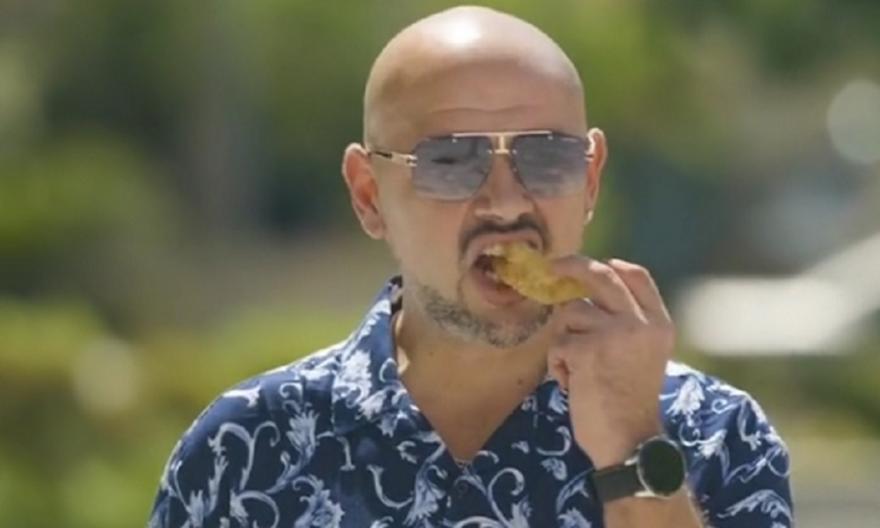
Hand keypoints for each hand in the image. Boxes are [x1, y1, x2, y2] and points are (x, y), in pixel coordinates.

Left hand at [546, 257, 674, 468]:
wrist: (629, 443)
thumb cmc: (628, 404)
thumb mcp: (643, 356)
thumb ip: (627, 324)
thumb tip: (586, 293)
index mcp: (659, 325)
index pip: (637, 277)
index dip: (612, 265)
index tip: (594, 264)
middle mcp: (641, 324)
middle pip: (601, 276)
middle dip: (572, 266)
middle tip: (553, 267)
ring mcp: (614, 334)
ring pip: (571, 312)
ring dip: (565, 339)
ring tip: (576, 369)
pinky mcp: (587, 350)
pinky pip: (558, 344)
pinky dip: (557, 365)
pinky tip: (572, 385)